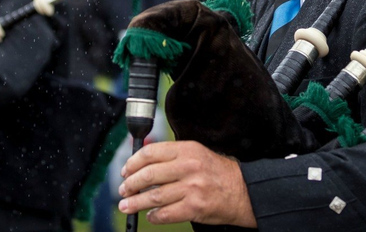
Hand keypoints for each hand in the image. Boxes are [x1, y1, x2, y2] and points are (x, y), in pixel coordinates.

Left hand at [118, 141, 256, 226]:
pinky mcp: (194, 207)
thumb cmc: (217, 173)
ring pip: (153, 197)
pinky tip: (150, 215)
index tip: (125, 170)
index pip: (151, 153)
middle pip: (149, 175)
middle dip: (130, 184)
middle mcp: (189, 167)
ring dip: (136, 203)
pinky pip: (166, 214)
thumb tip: (143, 163)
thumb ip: (173, 156)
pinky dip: (154, 216)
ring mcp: (191, 188)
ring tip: (126, 205)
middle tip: (123, 190)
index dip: (133, 163)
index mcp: (188, 150)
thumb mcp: (197, 154)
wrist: (243, 191)